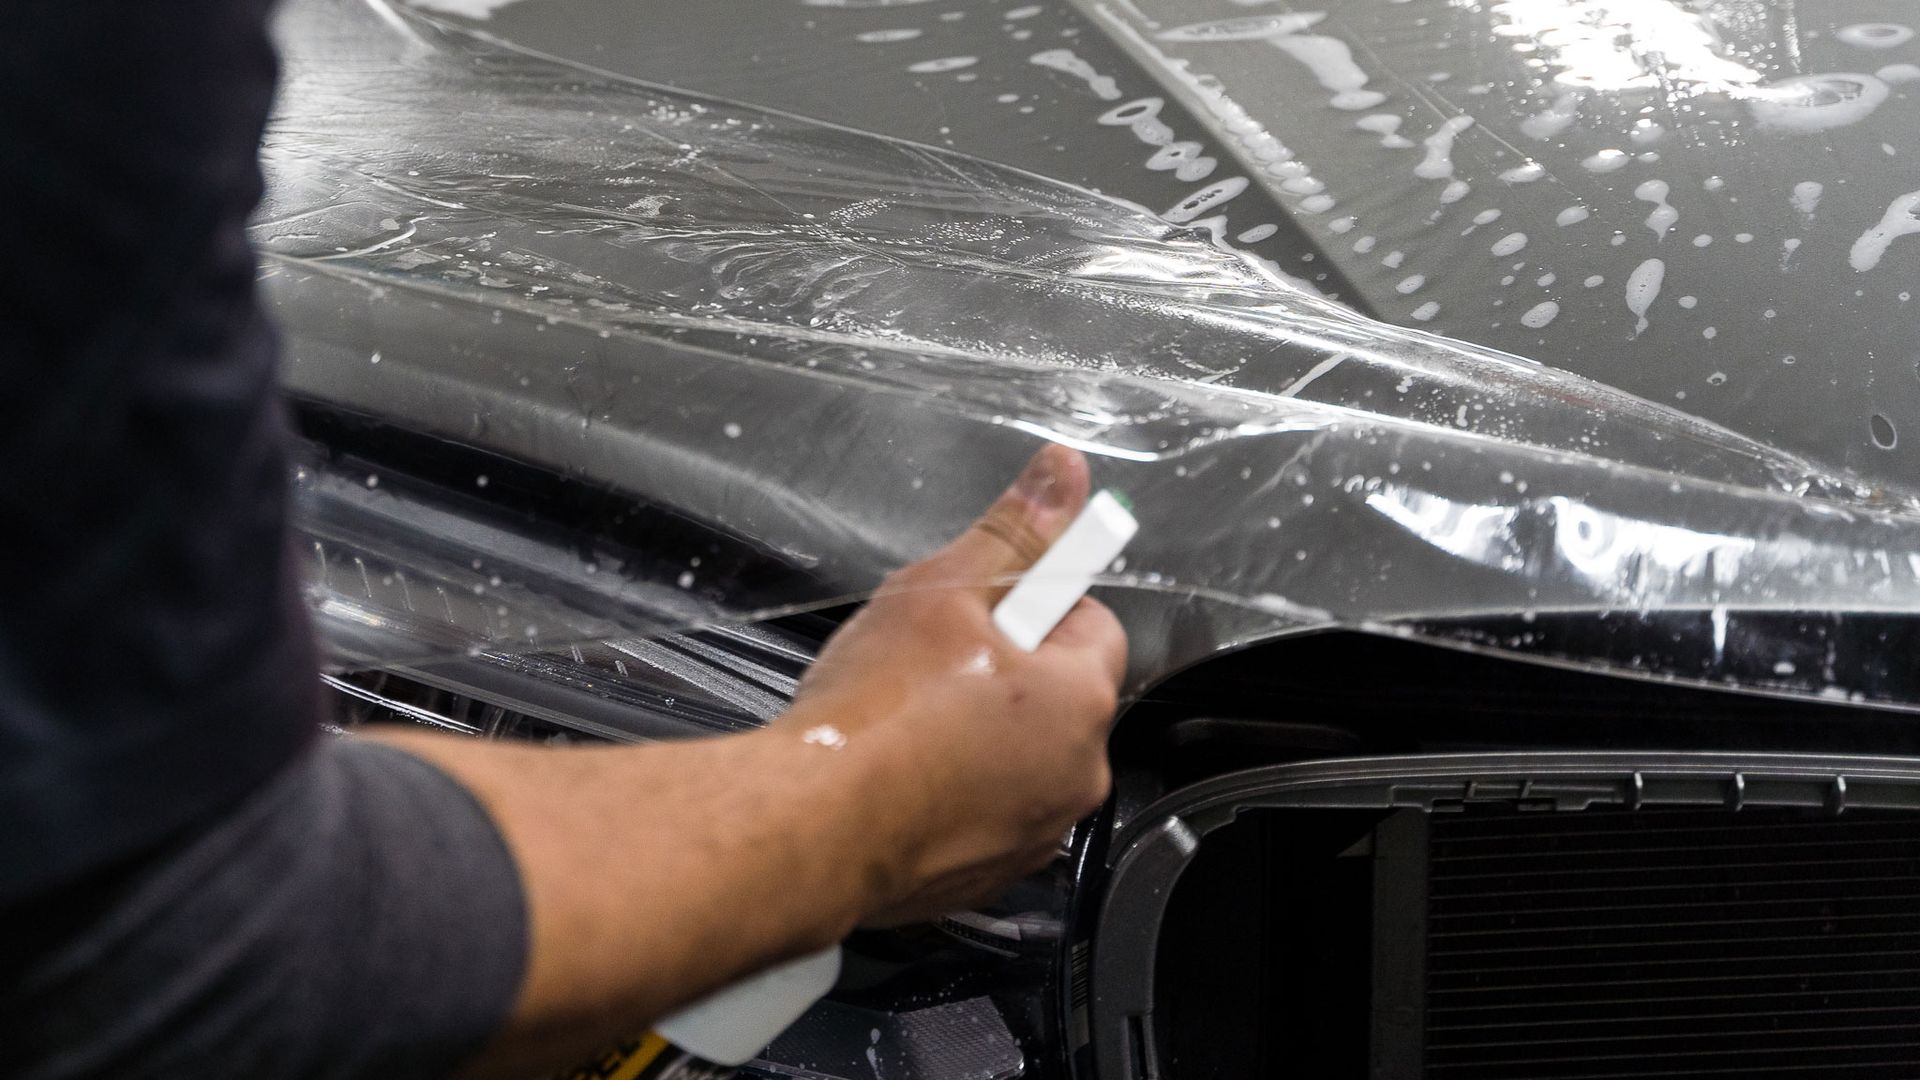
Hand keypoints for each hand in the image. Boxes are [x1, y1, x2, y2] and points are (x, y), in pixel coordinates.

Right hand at [768, 444, 1127, 924]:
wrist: (811, 826)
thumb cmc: (877, 713)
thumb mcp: (943, 591)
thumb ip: (1013, 533)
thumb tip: (1062, 474)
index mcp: (1081, 699)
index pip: (1093, 626)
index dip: (1036, 606)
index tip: (988, 607)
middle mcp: (1076, 776)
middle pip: (1058, 698)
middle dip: (1007, 674)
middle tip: (935, 661)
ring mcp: (1033, 835)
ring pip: (1020, 761)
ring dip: (981, 737)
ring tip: (909, 721)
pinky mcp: (986, 879)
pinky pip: (984, 817)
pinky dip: (952, 796)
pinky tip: (899, 776)